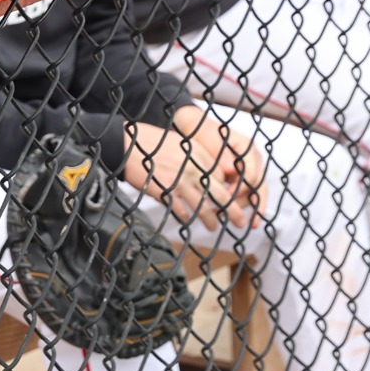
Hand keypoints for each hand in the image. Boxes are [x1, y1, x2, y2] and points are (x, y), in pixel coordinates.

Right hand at [122, 106, 264, 230]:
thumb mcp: (181, 143)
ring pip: (203, 207)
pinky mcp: (165, 192)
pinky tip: (189, 221)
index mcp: (199, 155)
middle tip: (242, 222)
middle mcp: (194, 169)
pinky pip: (181, 211)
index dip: (228, 191)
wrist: (127, 144)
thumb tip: (211, 176)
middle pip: (221, 195)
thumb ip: (198, 158)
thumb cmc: (152, 142)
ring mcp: (180, 181)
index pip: (222, 178)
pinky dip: (187, 218)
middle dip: (234, 212)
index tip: (230, 199)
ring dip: (211, 220)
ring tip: (215, 228)